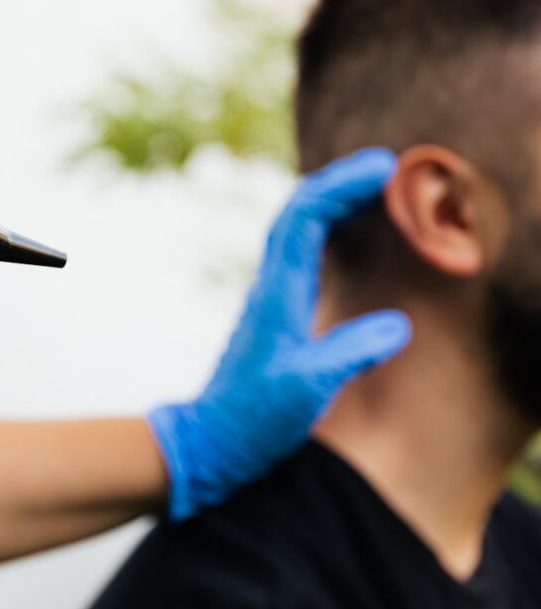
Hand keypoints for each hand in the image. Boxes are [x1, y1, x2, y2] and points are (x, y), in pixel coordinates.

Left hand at [149, 148, 411, 521]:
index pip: (304, 219)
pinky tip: (345, 238)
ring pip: (295, 232)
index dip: (341, 186)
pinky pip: (299, 255)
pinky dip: (324, 232)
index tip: (383, 169)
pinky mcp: (275, 316)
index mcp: (277, 295)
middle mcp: (270, 288)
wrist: (210, 441)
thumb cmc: (253, 419)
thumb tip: (398, 325)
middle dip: (339, 182)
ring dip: (330, 202)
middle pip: (297, 214)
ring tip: (373, 189)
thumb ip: (350, 354)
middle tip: (385, 167)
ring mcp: (270, 300)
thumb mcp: (308, 389)